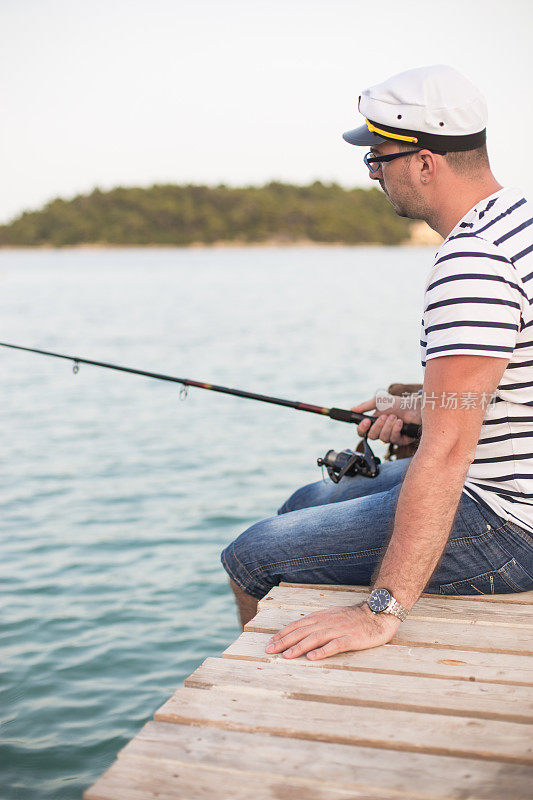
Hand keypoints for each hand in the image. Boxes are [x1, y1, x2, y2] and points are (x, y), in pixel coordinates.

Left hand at [264, 602, 399, 659]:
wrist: (378, 614)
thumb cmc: (354, 618)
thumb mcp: (333, 616)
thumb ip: (318, 623)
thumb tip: (299, 631)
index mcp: (322, 616)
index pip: (298, 625)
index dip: (283, 634)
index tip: (270, 642)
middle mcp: (328, 622)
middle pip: (302, 632)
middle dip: (284, 641)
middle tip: (270, 650)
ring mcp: (339, 630)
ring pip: (315, 638)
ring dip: (299, 647)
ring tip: (286, 656)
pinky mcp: (351, 639)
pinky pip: (335, 645)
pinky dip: (323, 651)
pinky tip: (313, 657)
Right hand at [351, 393, 420, 446]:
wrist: (415, 406)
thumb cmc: (398, 404)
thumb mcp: (379, 401)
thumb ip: (365, 406)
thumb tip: (352, 409)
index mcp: (374, 423)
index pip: (362, 432)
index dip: (362, 429)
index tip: (366, 421)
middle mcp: (381, 431)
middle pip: (372, 436)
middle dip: (378, 426)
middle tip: (385, 416)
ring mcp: (391, 436)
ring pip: (383, 438)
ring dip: (388, 426)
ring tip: (395, 417)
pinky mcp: (400, 441)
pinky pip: (393, 439)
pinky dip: (396, 429)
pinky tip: (400, 422)